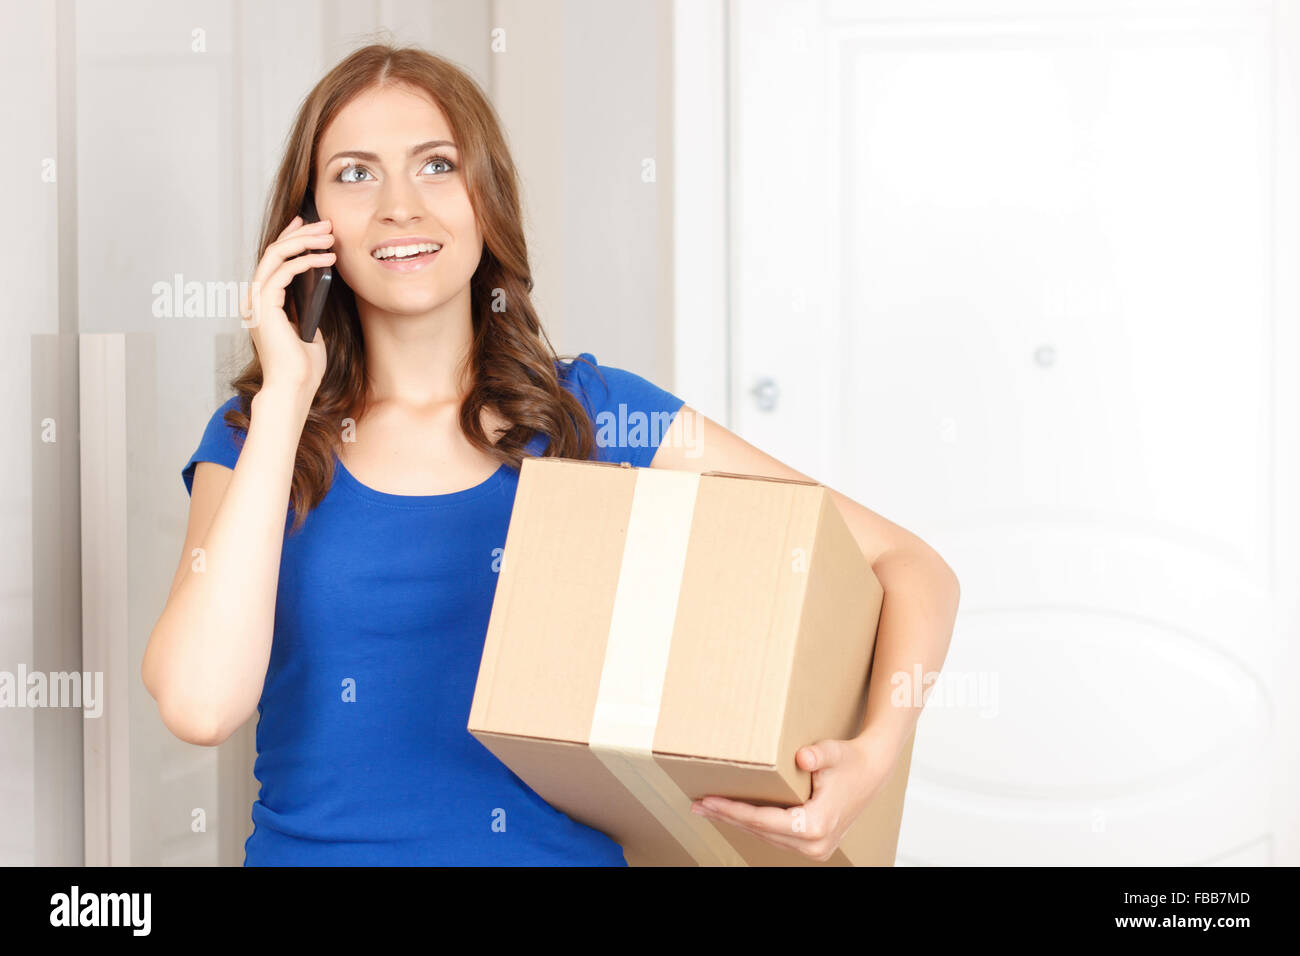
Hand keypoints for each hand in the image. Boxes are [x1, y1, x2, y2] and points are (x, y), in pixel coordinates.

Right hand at [240, 214, 334, 396]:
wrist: (294, 388)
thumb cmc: (302, 367)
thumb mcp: (308, 329)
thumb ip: (306, 308)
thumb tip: (316, 286)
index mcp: (262, 304)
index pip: (273, 261)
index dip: (290, 239)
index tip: (311, 225)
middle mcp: (254, 299)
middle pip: (273, 252)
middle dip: (300, 233)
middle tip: (325, 224)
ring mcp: (256, 301)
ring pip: (276, 255)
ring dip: (305, 242)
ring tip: (330, 238)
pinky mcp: (264, 306)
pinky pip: (284, 271)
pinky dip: (306, 261)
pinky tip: (327, 259)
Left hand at [689, 735, 894, 861]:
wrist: (873, 771)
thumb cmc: (850, 760)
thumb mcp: (833, 752)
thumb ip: (818, 754)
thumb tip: (803, 757)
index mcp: (816, 825)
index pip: (763, 820)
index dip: (733, 810)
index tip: (708, 800)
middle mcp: (815, 844)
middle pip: (760, 831)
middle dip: (727, 816)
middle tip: (697, 805)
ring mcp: (815, 849)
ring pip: (766, 836)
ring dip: (737, 822)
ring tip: (709, 808)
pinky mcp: (814, 845)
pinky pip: (776, 836)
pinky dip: (754, 825)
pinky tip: (734, 814)